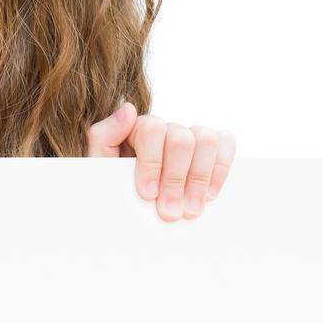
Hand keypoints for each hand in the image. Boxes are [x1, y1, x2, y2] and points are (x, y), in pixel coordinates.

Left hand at [87, 102, 235, 221]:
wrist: (126, 209)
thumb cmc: (112, 186)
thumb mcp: (97, 165)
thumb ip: (103, 137)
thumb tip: (129, 110)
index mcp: (136, 128)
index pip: (152, 130)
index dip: (152, 162)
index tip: (148, 194)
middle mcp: (166, 129)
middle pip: (182, 139)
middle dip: (176, 178)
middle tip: (169, 212)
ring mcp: (190, 137)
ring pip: (206, 141)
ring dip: (199, 178)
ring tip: (189, 210)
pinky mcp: (211, 148)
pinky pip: (225, 144)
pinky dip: (220, 169)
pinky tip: (208, 196)